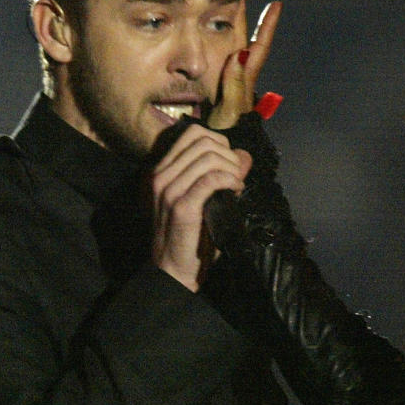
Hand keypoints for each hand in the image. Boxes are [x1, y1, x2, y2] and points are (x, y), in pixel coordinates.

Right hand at [149, 123, 251, 289]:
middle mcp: (161, 176)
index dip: (219, 140)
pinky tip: (236, 190)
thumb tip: (243, 156)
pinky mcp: (182, 206)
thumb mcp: (201, 200)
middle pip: (202, 142)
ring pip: (208, 158)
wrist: (173, 271)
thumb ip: (217, 176)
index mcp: (162, 171)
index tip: (230, 161)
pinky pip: (211, 179)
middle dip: (228, 154)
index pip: (192, 134)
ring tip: (237, 184)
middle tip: (238, 174)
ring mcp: (169, 190)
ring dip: (231, 168)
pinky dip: (230, 180)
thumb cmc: (190, 238)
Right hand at [208, 0, 282, 128]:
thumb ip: (234, 83)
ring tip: (229, 11)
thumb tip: (239, 55)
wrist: (222, 151)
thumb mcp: (229, 109)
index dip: (268, 27)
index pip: (259, 48)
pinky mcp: (222, 93)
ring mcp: (233, 86)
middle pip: (249, 44)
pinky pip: (224, 63)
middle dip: (248, 21)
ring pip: (236, 52)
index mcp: (245, 80)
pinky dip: (221, 48)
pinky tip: (215, 45)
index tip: (277, 5)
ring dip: (234, 32)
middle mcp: (242, 80)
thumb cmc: (227, 133)